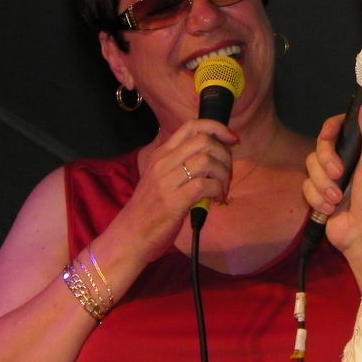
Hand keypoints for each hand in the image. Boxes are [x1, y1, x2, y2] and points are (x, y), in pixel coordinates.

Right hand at [114, 118, 236, 263]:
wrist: (130, 235)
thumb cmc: (149, 208)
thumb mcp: (162, 177)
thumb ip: (181, 162)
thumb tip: (214, 154)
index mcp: (161, 154)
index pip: (191, 126)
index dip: (217, 127)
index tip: (231, 139)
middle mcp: (163, 162)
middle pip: (204, 141)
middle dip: (224, 154)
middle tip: (226, 172)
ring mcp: (167, 180)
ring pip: (207, 161)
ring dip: (223, 174)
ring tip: (222, 188)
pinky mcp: (174, 200)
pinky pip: (205, 185)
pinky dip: (218, 190)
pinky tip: (217, 198)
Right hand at [303, 99, 361, 289]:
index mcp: (359, 150)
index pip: (336, 128)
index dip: (329, 129)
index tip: (329, 135)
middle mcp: (345, 161)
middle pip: (319, 148)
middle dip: (326, 163)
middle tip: (339, 175)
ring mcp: (331, 178)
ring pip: (310, 168)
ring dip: (322, 186)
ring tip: (337, 200)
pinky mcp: (319, 194)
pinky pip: (306, 187)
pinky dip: (317, 199)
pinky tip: (330, 209)